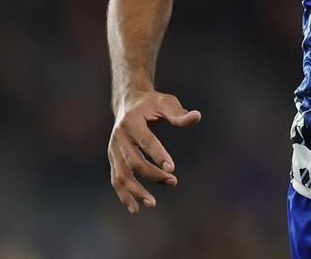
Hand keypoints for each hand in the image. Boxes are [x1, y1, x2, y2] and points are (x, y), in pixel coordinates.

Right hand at [108, 90, 200, 214]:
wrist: (129, 102)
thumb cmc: (151, 103)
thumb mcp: (166, 103)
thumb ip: (179, 114)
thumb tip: (197, 116)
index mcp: (131, 122)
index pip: (146, 141)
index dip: (158, 155)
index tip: (172, 169)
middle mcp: (119, 137)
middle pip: (133, 161)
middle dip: (152, 174)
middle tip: (173, 182)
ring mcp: (113, 150)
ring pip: (121, 175)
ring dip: (135, 191)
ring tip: (153, 204)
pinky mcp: (113, 159)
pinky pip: (116, 179)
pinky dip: (124, 195)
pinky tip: (135, 209)